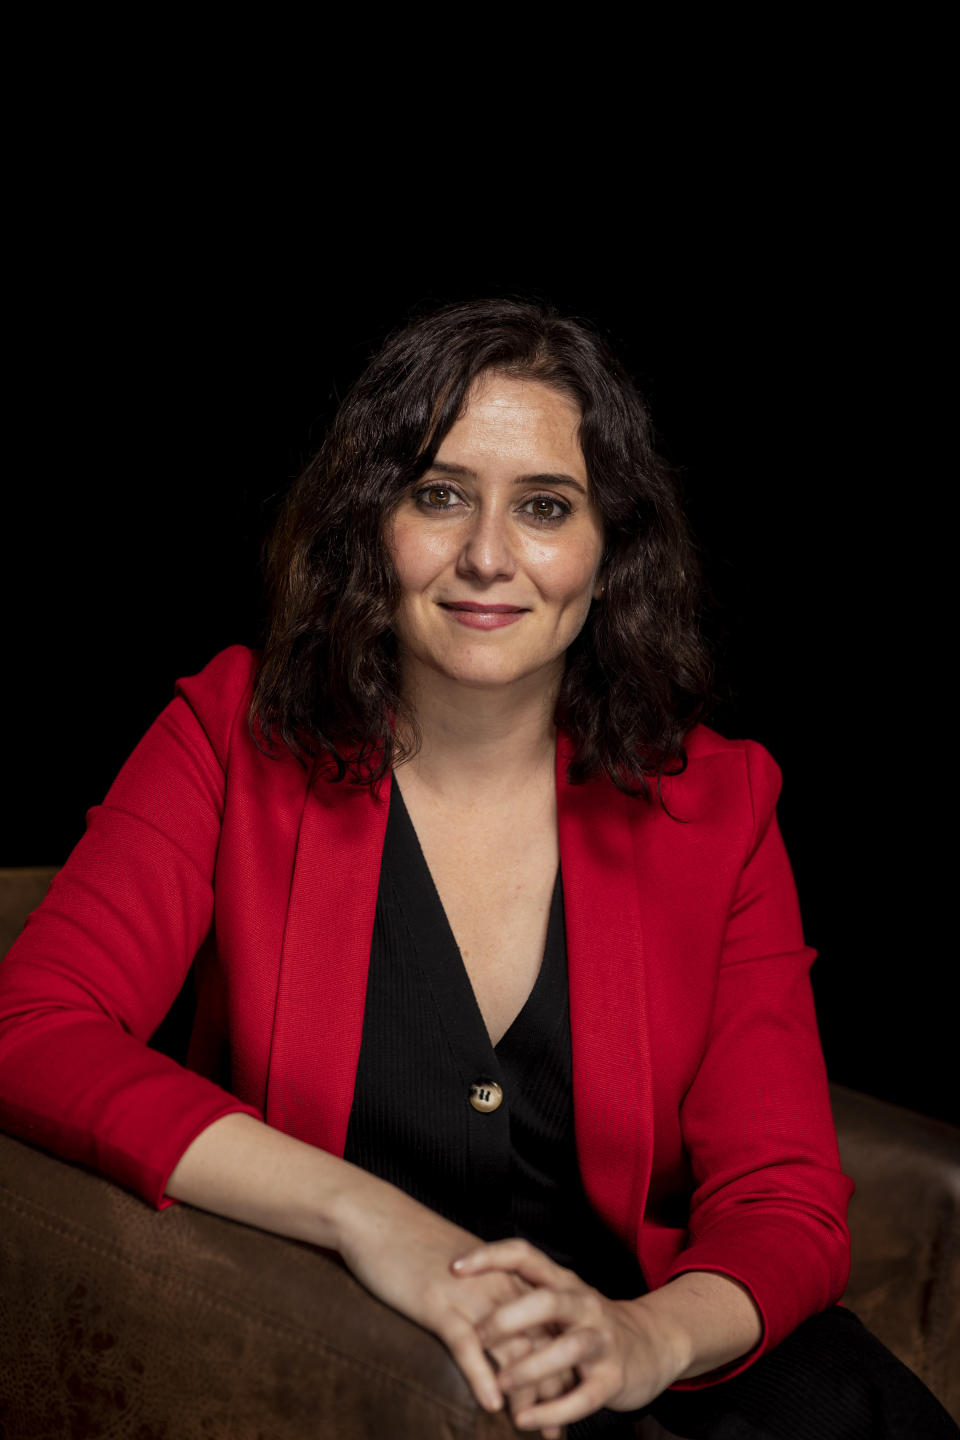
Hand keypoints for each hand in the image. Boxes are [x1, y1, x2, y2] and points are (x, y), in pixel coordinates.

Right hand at [334, 1172, 573, 1432]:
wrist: (378, 1218)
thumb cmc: (414, 1244)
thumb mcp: (463, 1268)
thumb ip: (485, 1294)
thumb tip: (493, 1329)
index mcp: (507, 1277)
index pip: (547, 1329)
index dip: (560, 1369)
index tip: (567, 1405)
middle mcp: (498, 1288)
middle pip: (539, 1345)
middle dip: (552, 1392)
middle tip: (555, 1436)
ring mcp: (471, 1297)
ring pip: (511, 1350)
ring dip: (525, 1395)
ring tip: (532, 1432)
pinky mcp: (439, 1305)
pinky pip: (468, 1345)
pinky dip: (481, 1376)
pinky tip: (491, 1404)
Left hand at [453, 1238, 686, 1430]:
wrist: (652, 1345)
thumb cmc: (589, 1323)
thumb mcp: (560, 1303)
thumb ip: (522, 1298)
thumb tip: (461, 1293)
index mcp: (564, 1282)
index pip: (525, 1255)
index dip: (490, 1257)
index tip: (454, 1267)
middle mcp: (584, 1304)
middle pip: (548, 1300)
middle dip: (510, 1317)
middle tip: (478, 1336)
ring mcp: (602, 1340)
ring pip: (567, 1348)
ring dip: (530, 1368)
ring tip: (501, 1384)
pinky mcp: (614, 1378)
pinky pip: (584, 1396)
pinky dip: (553, 1411)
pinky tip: (525, 1421)